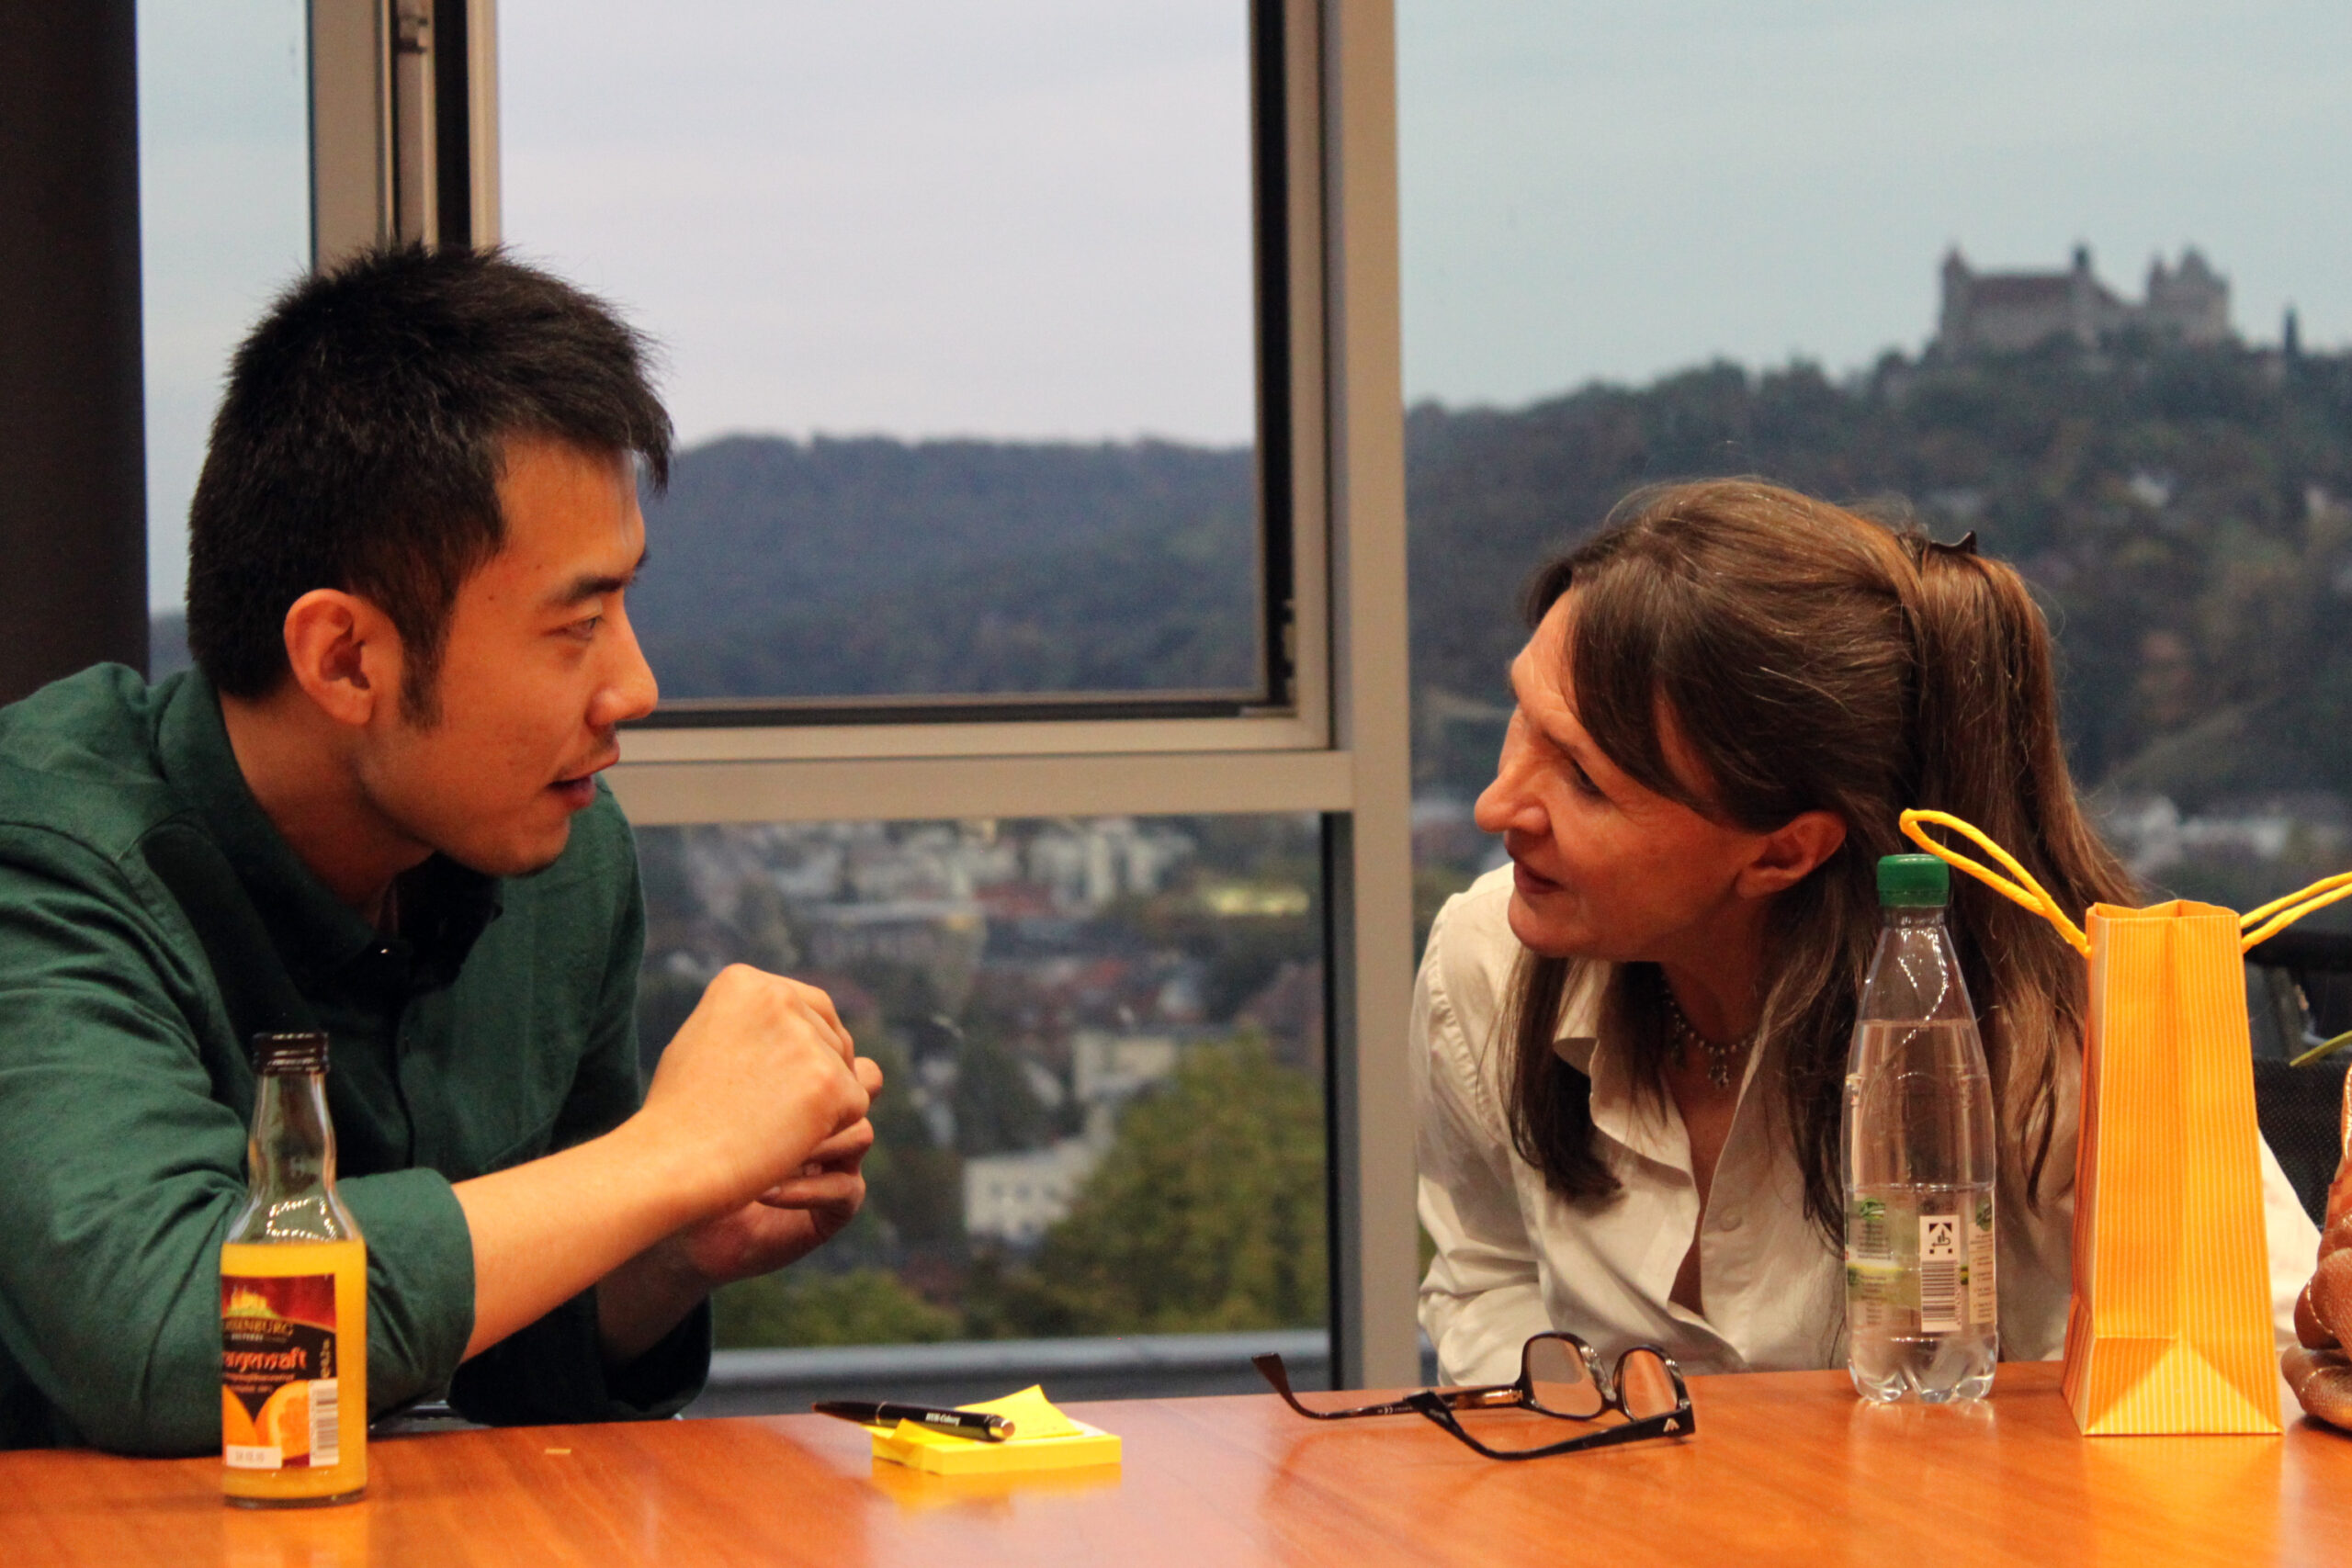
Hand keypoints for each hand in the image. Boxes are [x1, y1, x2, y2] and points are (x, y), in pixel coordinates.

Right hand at [636, 964, 870, 1215]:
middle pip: (833, 1037)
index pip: (811, 1006)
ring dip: (821, 1102)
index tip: (772, 1084)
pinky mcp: (828, 1081)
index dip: (803, 1051)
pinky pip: (855, 1103)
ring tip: (767, 1123)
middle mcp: (778, 997)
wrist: (671, 1164)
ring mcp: (805, 1039)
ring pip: (846, 1071)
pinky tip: (786, 1139)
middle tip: (771, 1111)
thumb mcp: (706, 1040)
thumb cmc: (681, 1112)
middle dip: (817, 1074)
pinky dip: (830, 1128)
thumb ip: (754, 1022)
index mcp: (744, 981)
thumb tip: (807, 1022)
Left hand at [691, 1063, 886, 1283]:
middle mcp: (829, 1118)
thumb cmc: (689, 1144)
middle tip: (779, 1105)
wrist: (678, 1209)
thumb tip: (768, 1005)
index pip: (839, 1045)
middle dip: (825, 1091)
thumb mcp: (715, 1084)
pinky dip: (805, 1188)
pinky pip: (846, 1187)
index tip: (758, 1065)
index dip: (812, 1052)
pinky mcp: (836, 1207)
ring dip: (812, 1141)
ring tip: (766, 1153)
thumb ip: (748, 1044)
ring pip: (861, 1133)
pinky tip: (764, 1191)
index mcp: (809, 1081)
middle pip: (866, 1082)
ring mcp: (838, 1161)